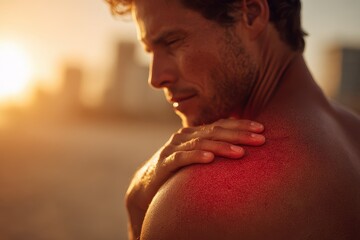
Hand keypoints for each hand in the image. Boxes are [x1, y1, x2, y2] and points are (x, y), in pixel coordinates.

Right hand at [126, 118, 264, 238]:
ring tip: (240, 153)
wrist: (148, 183)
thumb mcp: (197, 156)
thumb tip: (242, 149)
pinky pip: (182, 158)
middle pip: (215, 131)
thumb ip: (214, 149)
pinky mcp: (164, 163)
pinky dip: (196, 157)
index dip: (241, 125)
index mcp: (195, 133)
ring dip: (221, 147)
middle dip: (239, 134)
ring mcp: (174, 148)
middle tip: (260, 139)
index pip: (221, 125)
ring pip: (201, 143)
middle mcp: (185, 136)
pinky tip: (209, 159)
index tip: (262, 129)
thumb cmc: (179, 169)